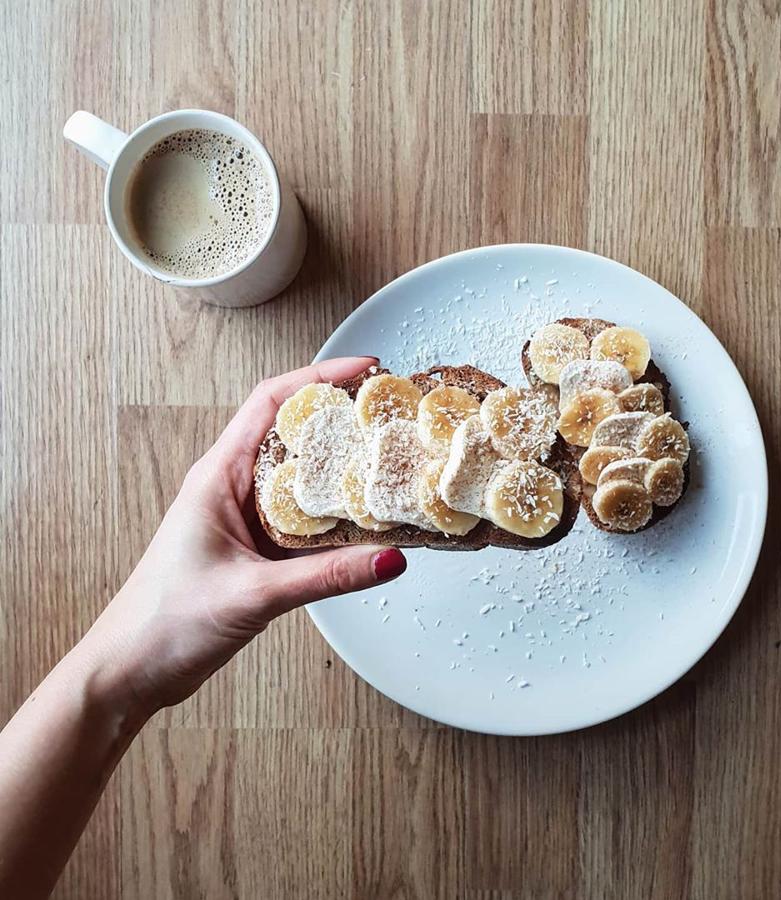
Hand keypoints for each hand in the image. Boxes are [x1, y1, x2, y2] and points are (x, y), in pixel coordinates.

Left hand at [78, 358, 406, 717]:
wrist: (131, 670)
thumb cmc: (165, 623)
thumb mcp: (254, 594)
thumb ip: (327, 576)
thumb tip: (389, 559)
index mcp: (219, 475)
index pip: (270, 402)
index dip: (320, 378)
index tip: (366, 370)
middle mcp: (233, 487)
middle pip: (293, 431)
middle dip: (341, 416)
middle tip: (388, 414)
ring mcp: (246, 516)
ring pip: (301, 474)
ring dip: (341, 464)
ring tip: (386, 458)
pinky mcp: (257, 546)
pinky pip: (303, 514)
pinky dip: (335, 509)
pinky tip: (364, 518)